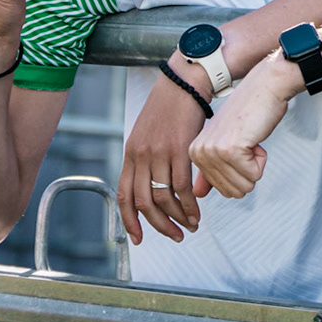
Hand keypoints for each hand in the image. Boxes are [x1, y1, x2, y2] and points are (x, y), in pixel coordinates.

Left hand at [116, 68, 207, 242]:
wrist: (185, 83)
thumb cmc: (172, 107)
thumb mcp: (151, 134)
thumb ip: (152, 159)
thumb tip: (163, 187)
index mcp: (131, 154)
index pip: (124, 196)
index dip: (130, 221)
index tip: (139, 238)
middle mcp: (141, 156)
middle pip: (144, 202)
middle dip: (159, 226)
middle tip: (175, 235)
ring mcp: (159, 153)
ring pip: (163, 197)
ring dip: (178, 217)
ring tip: (191, 226)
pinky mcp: (179, 149)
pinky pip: (181, 186)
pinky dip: (189, 204)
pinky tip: (197, 211)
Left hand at [190, 55, 292, 199]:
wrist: (266, 86)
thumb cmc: (251, 111)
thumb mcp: (225, 142)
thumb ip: (210, 169)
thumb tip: (197, 194)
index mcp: (194, 152)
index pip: (221, 189)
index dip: (241, 172)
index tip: (240, 147)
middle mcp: (199, 153)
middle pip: (232, 192)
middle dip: (250, 171)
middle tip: (248, 144)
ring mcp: (213, 152)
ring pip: (244, 186)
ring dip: (256, 166)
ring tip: (251, 141)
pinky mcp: (230, 150)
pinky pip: (254, 175)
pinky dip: (262, 160)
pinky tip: (255, 139)